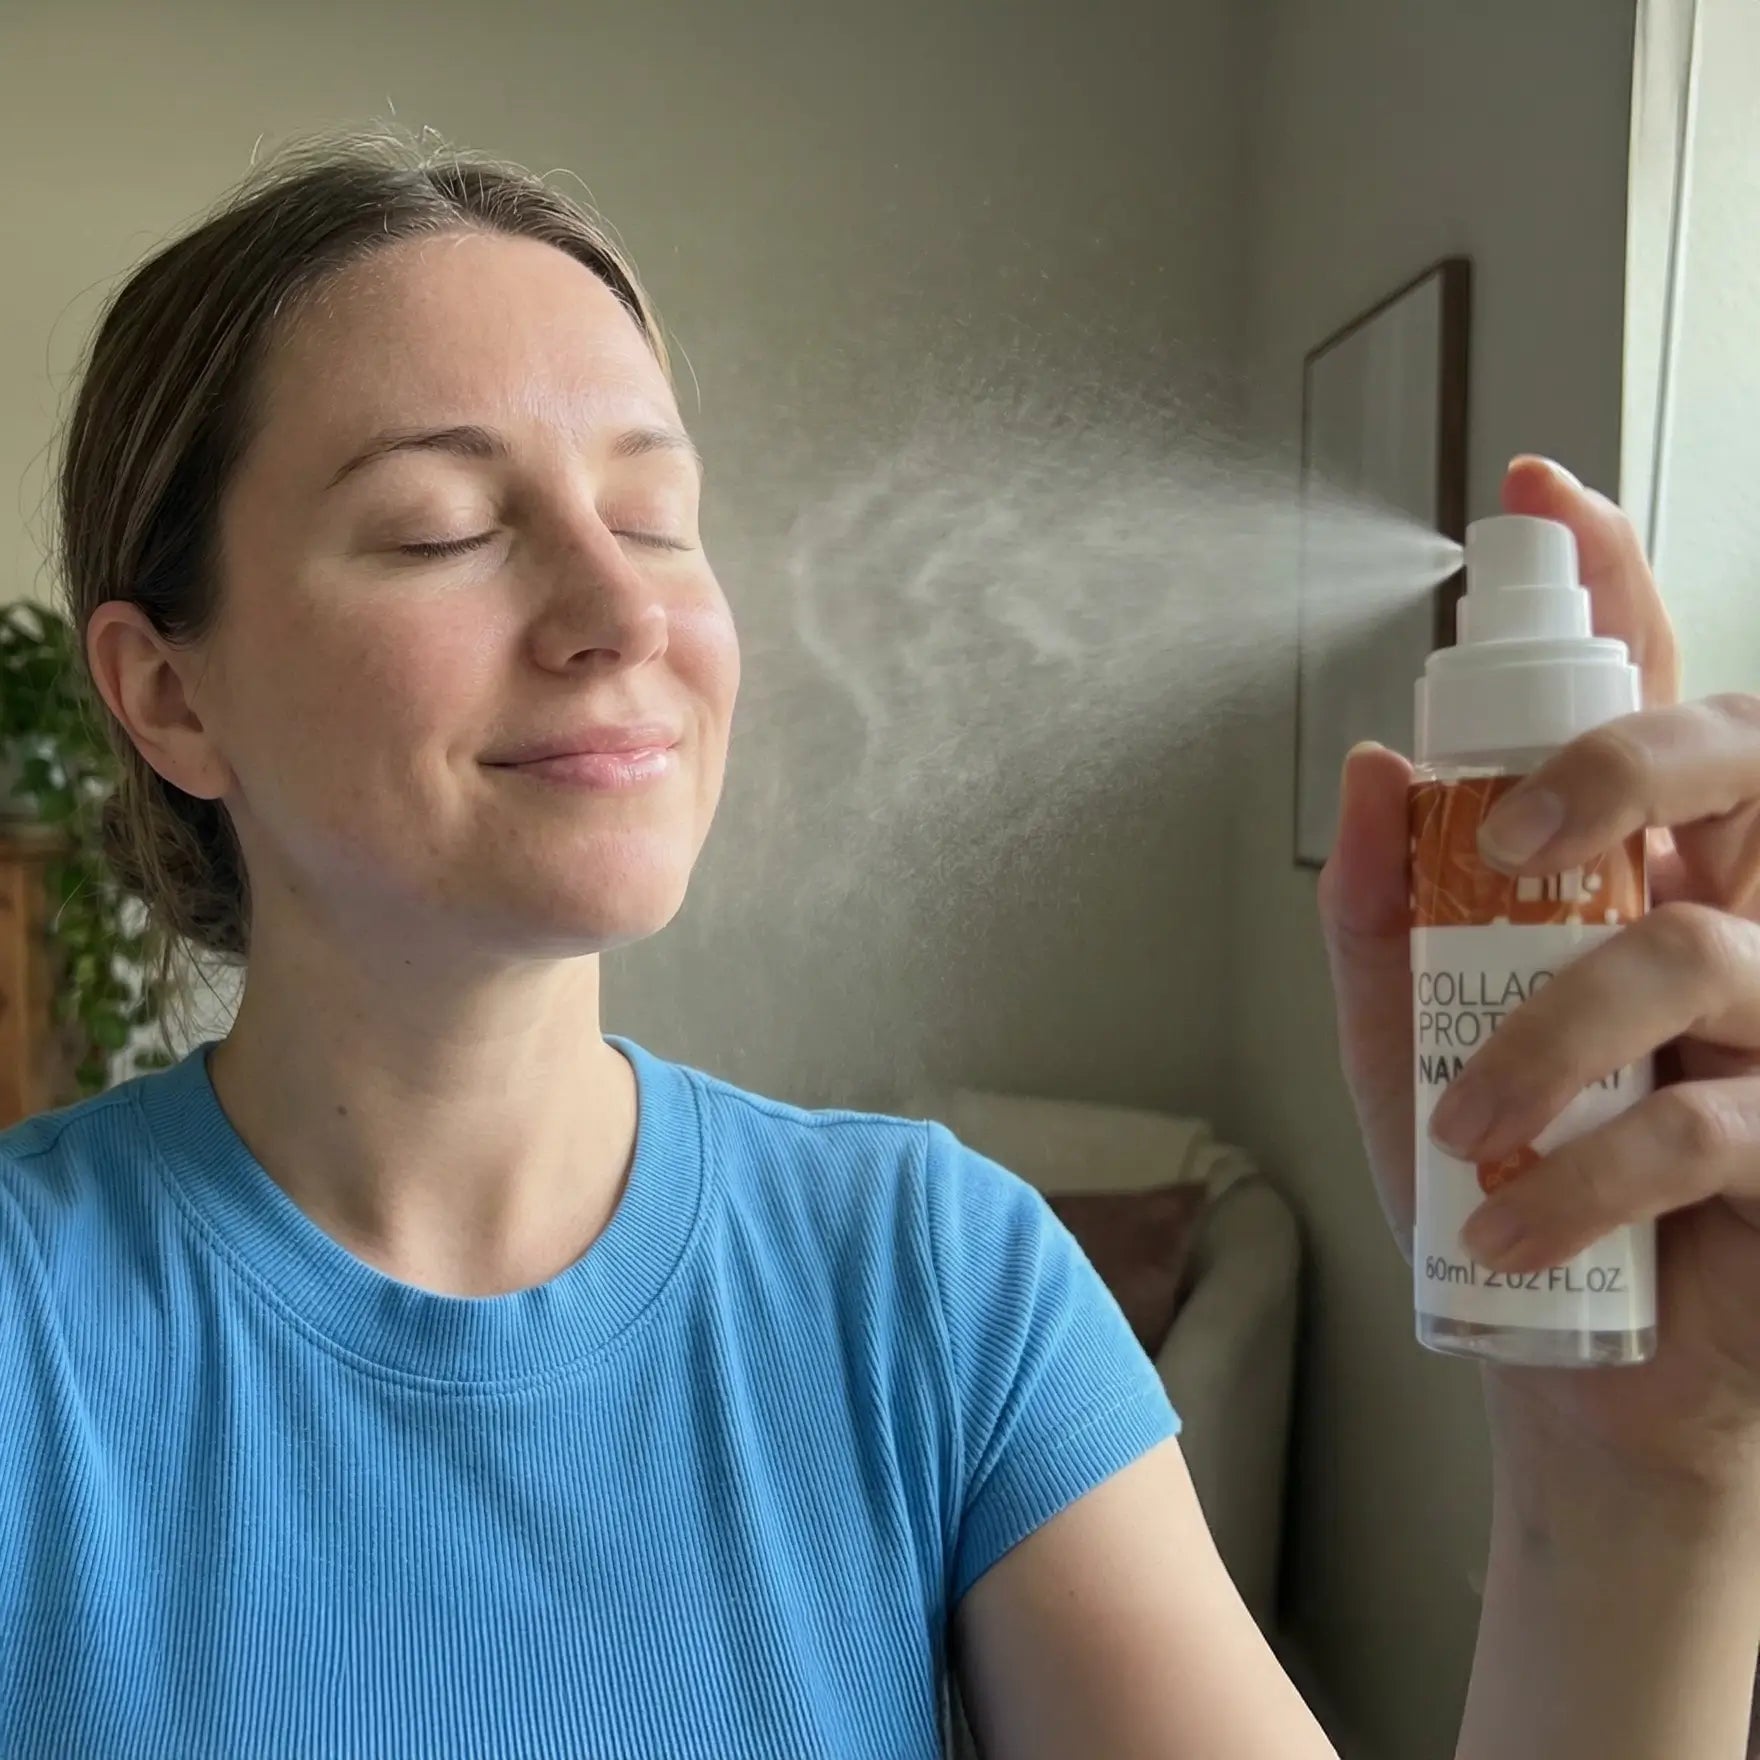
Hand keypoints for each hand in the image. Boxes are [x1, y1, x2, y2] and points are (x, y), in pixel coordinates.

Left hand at [1319, 455, 1759, 1490]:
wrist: (1570, 1364)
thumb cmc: (1500, 1184)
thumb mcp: (1407, 1042)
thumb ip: (1387, 911)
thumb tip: (1372, 762)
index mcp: (1645, 873)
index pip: (1656, 696)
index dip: (1613, 583)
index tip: (1536, 492)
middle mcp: (1744, 913)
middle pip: (1745, 752)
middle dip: (1620, 759)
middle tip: (1506, 843)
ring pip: (1699, 947)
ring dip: (1546, 1037)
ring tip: (1464, 1131)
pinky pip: (1711, 1119)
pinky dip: (1583, 1179)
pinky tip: (1507, 1233)